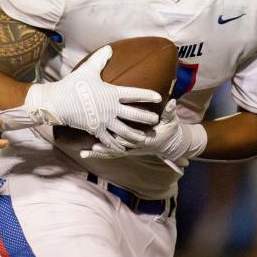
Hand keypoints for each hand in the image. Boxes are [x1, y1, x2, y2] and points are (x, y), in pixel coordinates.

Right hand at [0, 46, 160, 151]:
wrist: (57, 102)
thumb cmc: (73, 85)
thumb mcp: (87, 70)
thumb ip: (100, 59)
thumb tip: (109, 48)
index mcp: (111, 93)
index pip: (134, 94)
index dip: (148, 95)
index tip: (158, 97)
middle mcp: (111, 109)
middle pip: (134, 115)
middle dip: (147, 119)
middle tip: (155, 121)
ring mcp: (104, 121)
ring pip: (125, 131)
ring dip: (136, 135)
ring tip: (143, 138)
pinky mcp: (95, 130)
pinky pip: (109, 140)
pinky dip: (117, 146)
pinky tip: (123, 149)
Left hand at [80, 99, 207, 171]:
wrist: (170, 145)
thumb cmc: (169, 130)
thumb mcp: (171, 121)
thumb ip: (170, 112)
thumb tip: (172, 102)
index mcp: (145, 138)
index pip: (131, 137)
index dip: (121, 136)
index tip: (110, 133)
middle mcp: (135, 145)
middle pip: (118, 146)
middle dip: (106, 146)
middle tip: (92, 145)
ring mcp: (129, 149)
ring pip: (112, 151)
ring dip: (100, 152)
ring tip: (85, 153)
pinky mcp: (125, 149)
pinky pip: (110, 152)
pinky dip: (98, 154)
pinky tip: (84, 154)